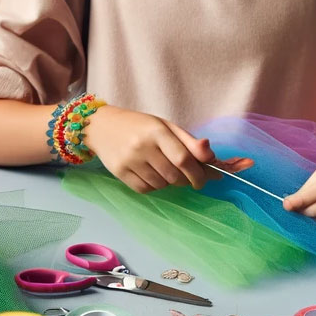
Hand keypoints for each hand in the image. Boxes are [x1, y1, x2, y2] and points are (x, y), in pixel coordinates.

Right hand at [83, 105, 215, 192]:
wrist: (102, 126)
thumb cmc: (141, 126)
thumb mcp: (167, 127)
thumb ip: (190, 142)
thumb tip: (212, 158)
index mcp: (158, 131)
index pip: (183, 159)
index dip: (199, 173)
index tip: (206, 179)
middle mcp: (142, 146)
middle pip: (174, 175)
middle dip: (188, 180)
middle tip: (191, 177)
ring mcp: (129, 160)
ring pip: (161, 184)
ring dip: (171, 183)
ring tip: (168, 171)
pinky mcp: (119, 172)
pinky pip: (145, 189)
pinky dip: (155, 187)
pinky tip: (154, 176)